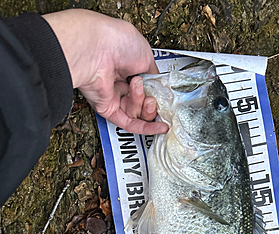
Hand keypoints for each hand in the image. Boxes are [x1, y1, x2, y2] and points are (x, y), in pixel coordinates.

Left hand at [42, 9, 167, 134]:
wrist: (95, 49)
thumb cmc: (115, 42)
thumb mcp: (145, 53)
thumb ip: (154, 72)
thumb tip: (159, 84)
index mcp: (127, 66)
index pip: (147, 86)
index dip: (157, 92)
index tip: (165, 94)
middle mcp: (119, 81)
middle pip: (143, 102)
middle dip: (152, 100)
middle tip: (152, 94)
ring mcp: (113, 96)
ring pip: (137, 112)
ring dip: (145, 106)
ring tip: (140, 92)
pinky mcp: (107, 109)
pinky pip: (129, 123)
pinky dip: (146, 127)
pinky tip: (161, 127)